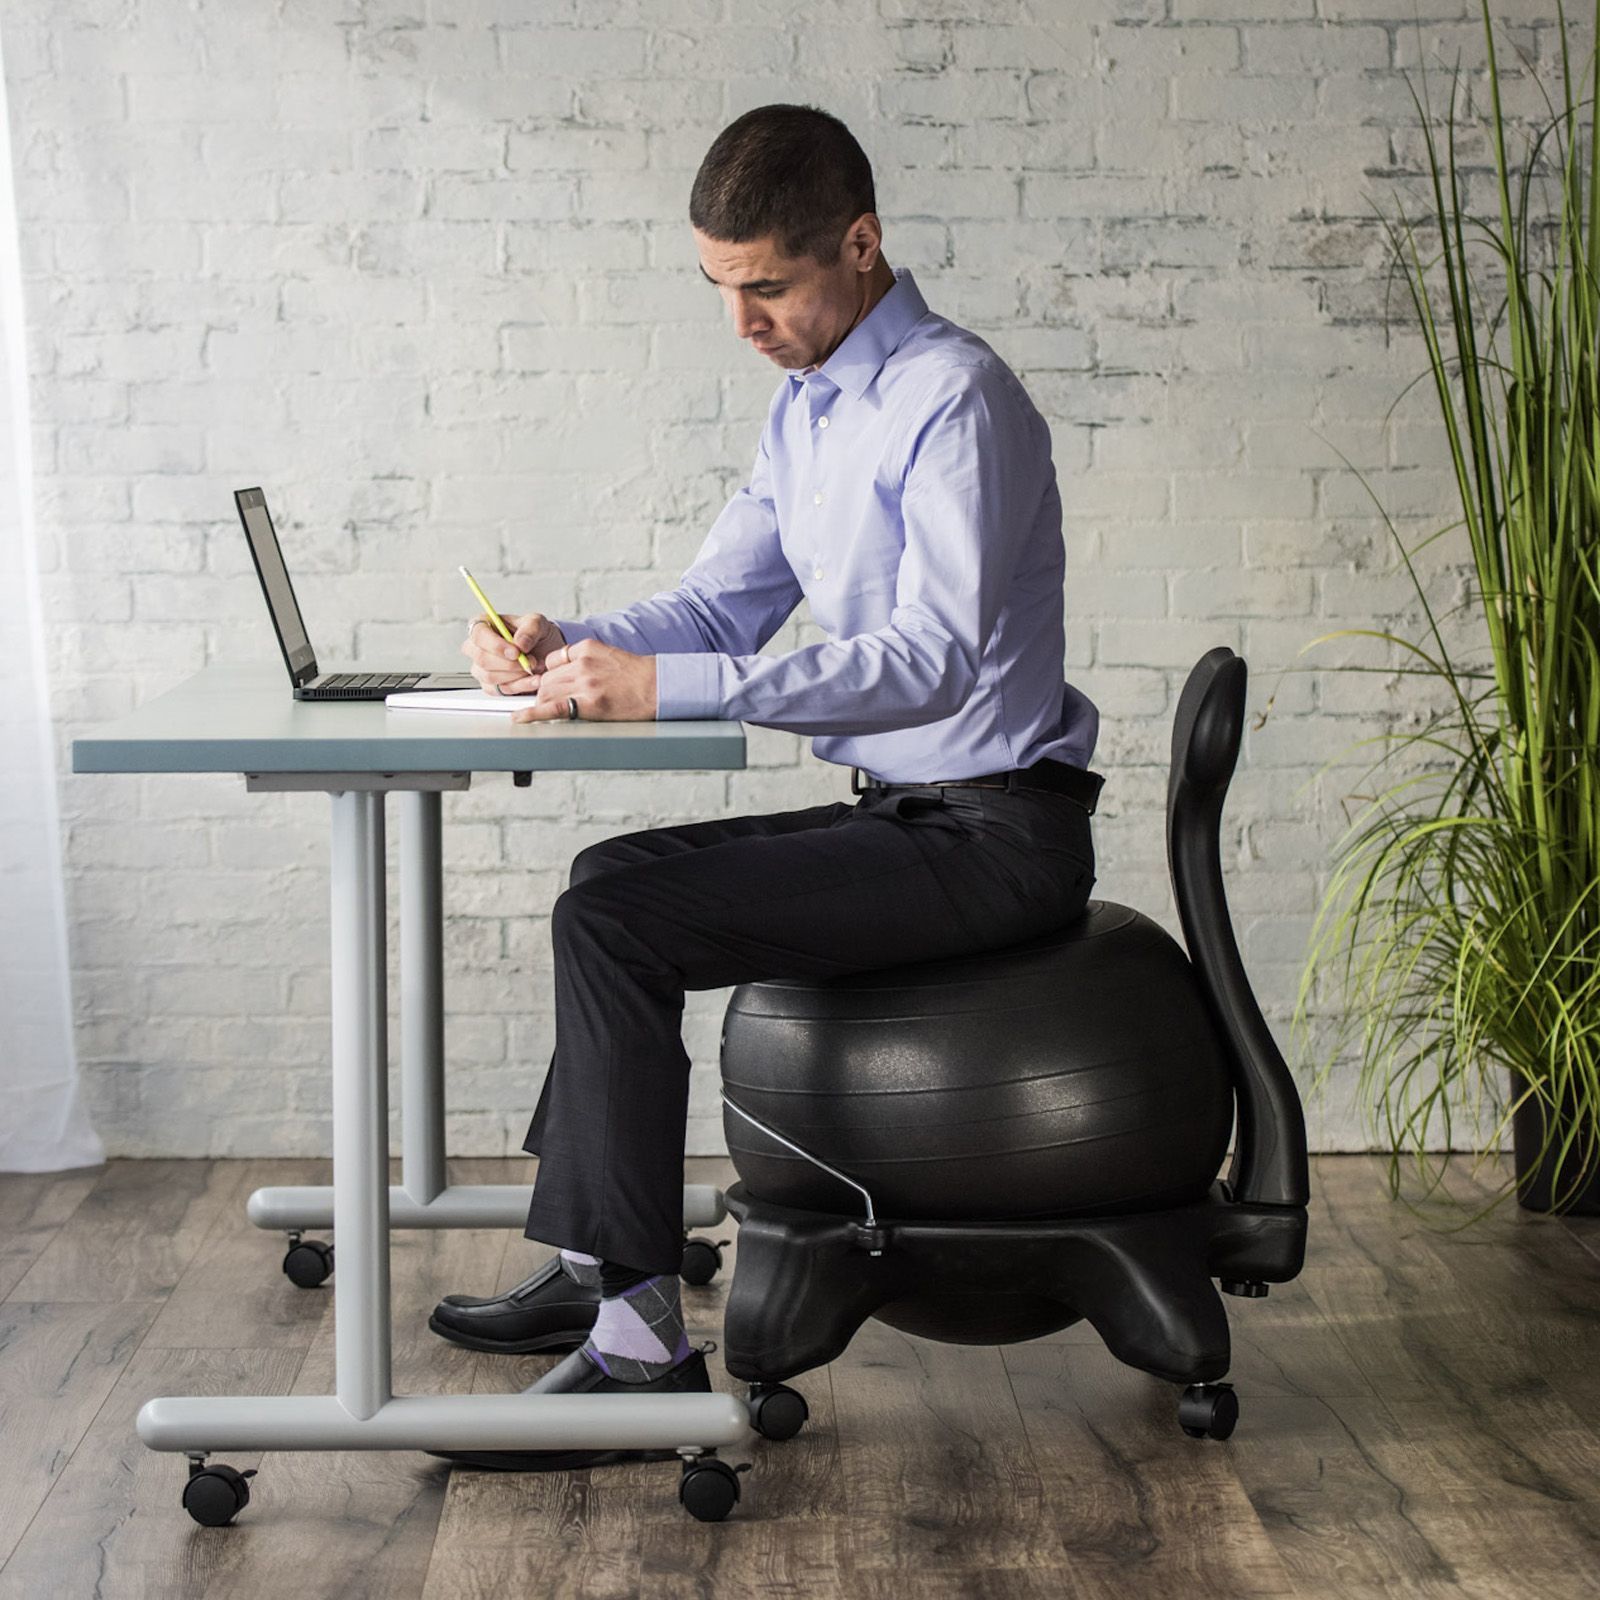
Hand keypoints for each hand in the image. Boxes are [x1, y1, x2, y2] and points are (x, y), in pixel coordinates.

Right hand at [460, 612, 565, 694]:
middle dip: (510, 663)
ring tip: (536, 667)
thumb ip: (530, 628)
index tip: (516, 652)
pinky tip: (534, 680)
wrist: (546, 652)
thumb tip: (519, 643)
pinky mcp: (490, 686)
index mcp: (482, 625)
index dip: (496, 645)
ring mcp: (481, 668)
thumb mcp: (538, 623)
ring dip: (517, 675)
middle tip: (531, 661)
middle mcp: (477, 647)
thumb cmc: (535, 634)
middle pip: (482, 659)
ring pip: (490, 677)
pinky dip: (521, 686)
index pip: (478, 634)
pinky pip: (500, 690)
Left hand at [507, 637, 657, 722]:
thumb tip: (564, 672)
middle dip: (544, 692)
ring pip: (546, 693)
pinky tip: (520, 718)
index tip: (551, 685)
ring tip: (546, 712)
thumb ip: (585, 660)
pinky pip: (552, 708)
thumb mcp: (608, 655)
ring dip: (543, 704)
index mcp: (585, 648)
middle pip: (546, 679)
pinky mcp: (589, 704)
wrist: (658, 687)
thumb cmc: (637, 675)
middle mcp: (581, 664)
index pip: (552, 662)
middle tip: (551, 703)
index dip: (550, 677)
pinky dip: (532, 714)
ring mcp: (584, 683)